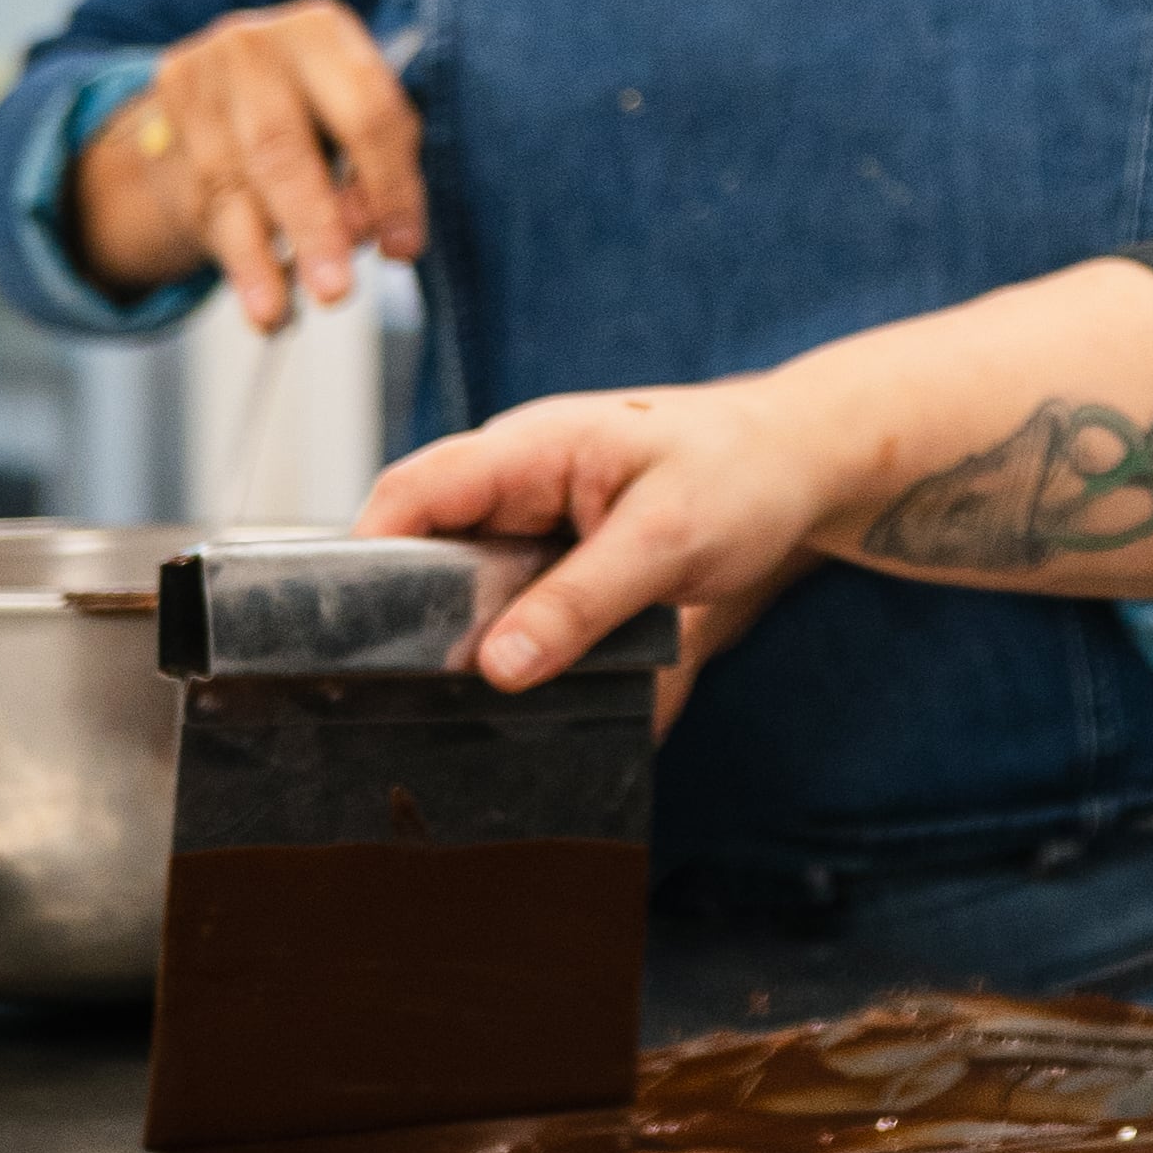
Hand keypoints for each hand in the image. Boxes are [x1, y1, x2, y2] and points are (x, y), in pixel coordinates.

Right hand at [72, 0, 422, 333]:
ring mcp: (203, 79)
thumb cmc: (323, 107)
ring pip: (232, 183)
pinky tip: (261, 307)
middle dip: (312, 225)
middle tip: (336, 292)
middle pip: (284, 146)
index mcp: (326, 32)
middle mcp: (257, 45)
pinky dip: (240, 262)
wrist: (232, 81)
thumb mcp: (359, 123)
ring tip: (281, 314)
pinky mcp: (168, 117)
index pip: (366, 114)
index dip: (389, 186)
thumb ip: (371, 171)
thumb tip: (363, 232)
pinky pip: (205, 202)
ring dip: (262, 259)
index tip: (402, 251)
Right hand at [356, 377, 842, 690]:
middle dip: (407, 610)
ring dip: (462, 634)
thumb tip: (497, 666)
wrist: (806, 464)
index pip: (413, 490)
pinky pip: (513, 600)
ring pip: (465, 580)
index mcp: (531, 448)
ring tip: (456, 705)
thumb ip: (581, 602)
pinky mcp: (564, 557)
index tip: (346, 633)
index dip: (365, 555)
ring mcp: (539, 519)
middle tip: (403, 690)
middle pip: (425, 543)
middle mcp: (520, 479)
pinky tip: (519, 691)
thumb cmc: (745, 472)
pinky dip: (511, 641)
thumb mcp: (668, 541)